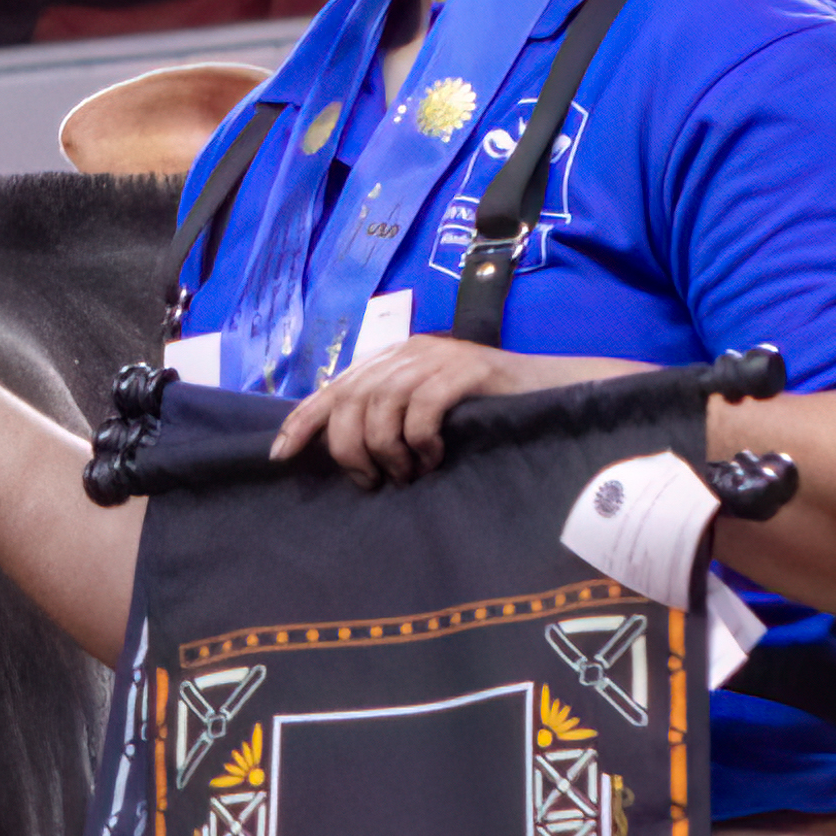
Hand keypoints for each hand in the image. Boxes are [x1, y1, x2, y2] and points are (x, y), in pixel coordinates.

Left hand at [268, 336, 635, 488]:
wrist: (556, 390)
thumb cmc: (488, 412)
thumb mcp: (427, 413)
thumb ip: (387, 420)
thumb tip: (344, 458)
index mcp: (389, 361)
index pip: (330, 390)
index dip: (301, 423)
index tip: (280, 457)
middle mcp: (405, 352)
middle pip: (348, 402)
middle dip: (349, 450)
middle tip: (372, 482)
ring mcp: (435, 358)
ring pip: (380, 408)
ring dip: (386, 452)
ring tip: (407, 475)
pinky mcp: (466, 370)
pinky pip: (421, 410)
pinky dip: (420, 441)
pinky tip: (434, 459)